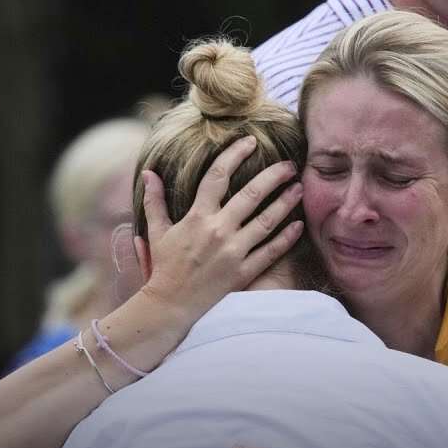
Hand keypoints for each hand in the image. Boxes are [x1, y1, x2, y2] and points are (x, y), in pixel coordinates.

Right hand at [138, 135, 304, 320]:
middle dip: (273, 176)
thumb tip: (149, 173)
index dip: (234, 155)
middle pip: (251, 194)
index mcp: (197, 216)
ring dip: (285, 202)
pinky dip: (287, 238)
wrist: (171, 306)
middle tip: (289, 165)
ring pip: (267, 221)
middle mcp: (218, 230)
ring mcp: (233, 252)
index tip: (249, 142)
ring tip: (299, 188)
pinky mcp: (244, 272)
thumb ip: (155, 201)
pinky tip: (298, 225)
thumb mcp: (156, 232)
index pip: (217, 175)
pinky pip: (271, 252)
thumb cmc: (164, 267)